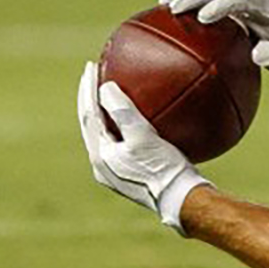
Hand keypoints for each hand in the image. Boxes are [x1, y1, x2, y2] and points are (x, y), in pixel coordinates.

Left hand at [76, 62, 206, 232]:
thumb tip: (105, 87)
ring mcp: (115, 170)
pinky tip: (135, 117)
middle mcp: (102, 164)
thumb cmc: (164, 169)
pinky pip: (119, 141)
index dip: (88, 89)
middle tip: (93, 74)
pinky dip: (120, 124)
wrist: (181, 200)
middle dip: (90, 98)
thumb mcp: (143, 137)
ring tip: (108, 92)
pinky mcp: (129, 173)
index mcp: (100, 155)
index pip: (89, 115)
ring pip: (103, 133)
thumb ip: (123, 112)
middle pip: (91, 124)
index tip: (91, 67)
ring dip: (103, 111)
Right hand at [159, 0, 268, 87]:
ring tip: (162, 2)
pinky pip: (214, 11)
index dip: (222, 5)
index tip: (203, 19)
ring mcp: (250, 11)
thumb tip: (259, 56)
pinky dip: (194, 11)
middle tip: (170, 5)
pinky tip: (172, 19)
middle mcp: (259, 4)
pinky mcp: (243, 22)